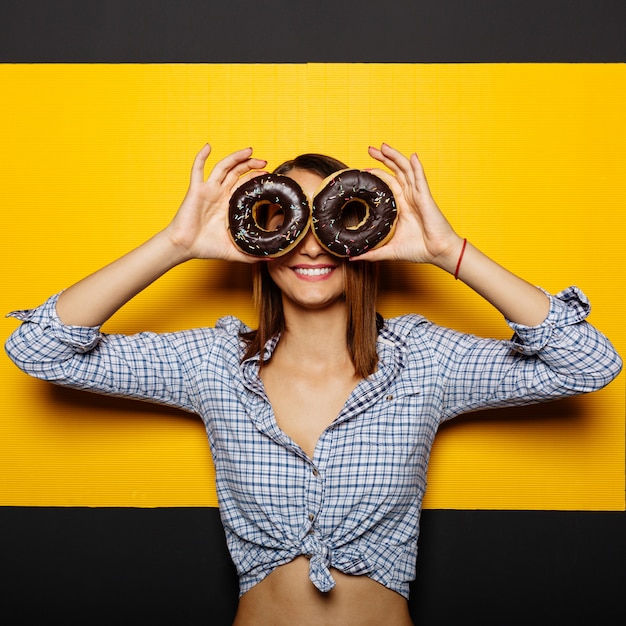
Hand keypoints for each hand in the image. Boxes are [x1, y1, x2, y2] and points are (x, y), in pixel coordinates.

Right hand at [164, 144, 267, 262]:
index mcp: (228, 204)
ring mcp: (208, 190)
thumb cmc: (206, 248)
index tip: (269, 175)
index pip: (244, 185)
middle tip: (264, 161)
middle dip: (250, 165)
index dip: (255, 178)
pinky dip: (201, 156)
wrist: (184, 247)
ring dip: (236, 157)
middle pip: (237, 172)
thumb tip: (272, 259)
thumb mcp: (235, 251)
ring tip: (250, 151)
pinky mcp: (196, 190)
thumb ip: (252, 254)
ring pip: (223, 167)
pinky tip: (208, 146)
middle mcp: (219, 194)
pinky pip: (197, 169)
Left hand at [357, 143, 463, 268]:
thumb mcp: (389, 250)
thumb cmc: (418, 250)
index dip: (377, 174)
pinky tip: (412, 156)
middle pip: (396, 172)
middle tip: (370, 148)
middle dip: (383, 159)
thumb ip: (371, 252)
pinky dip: (416, 167)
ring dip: (396, 157)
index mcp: (401, 206)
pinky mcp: (426, 198)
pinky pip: (421, 179)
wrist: (437, 253)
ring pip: (406, 170)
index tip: (362, 171)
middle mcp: (409, 197)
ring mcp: (417, 196)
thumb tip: (351, 257)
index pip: (388, 184)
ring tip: (384, 146)